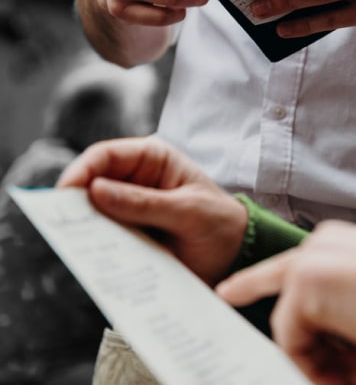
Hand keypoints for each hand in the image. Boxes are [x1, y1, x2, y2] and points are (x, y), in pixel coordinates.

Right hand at [57, 136, 247, 285]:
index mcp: (152, 158)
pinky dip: (96, 247)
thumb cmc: (219, 223)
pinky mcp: (128, 235)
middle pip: (92, 183)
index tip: (65, 193)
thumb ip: (145, 203)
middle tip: (61, 223)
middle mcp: (135, 179)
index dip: (82, 170)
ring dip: (84, 227)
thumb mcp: (188, 211)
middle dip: (76, 201)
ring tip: (76, 243)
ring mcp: (129, 208)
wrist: (237, 256)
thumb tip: (96, 191)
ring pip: (93, 213)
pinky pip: (104, 238)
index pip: (105, 155)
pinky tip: (93, 258)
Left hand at [218, 221, 355, 384]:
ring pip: (293, 318)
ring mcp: (314, 259)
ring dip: (319, 355)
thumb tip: (340, 340)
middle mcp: (329, 243)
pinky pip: (292, 338)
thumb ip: (350, 306)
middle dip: (251, 287)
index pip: (306, 260)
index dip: (273, 279)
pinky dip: (315, 365)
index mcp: (352, 242)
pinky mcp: (305, 281)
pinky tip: (350, 374)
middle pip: (279, 274)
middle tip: (236, 299)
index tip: (234, 288)